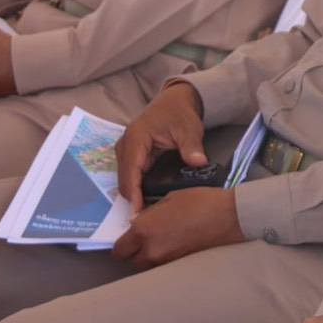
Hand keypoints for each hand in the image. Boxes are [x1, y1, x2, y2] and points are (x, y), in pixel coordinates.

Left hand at [111, 186, 241, 268]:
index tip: (131, 239)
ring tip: (165, 244)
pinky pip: (165, 267)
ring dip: (152, 257)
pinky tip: (178, 248)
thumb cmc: (201, 201)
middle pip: (132, 261)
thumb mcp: (170, 199)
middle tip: (149, 241)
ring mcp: (166, 262)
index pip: (119, 249)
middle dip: (137, 252)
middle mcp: (150, 250)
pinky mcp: (180, 267)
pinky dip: (167, 260)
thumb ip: (151, 214)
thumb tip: (142, 223)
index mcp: (143, 230)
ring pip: (148, 266)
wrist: (230, 216)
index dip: (124, 244)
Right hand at [116, 81, 205, 211]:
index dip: (133, 195)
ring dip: (133, 195)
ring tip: (144, 216)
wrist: (176, 100)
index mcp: (135, 138)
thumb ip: (191, 146)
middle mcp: (125, 145)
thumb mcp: (189, 128)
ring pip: (125, 179)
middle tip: (144, 222)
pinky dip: (136, 188)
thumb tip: (198, 163)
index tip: (138, 215)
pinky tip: (145, 202)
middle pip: (124, 179)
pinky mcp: (132, 154)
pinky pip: (130, 175)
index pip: (130, 173)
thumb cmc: (180, 113)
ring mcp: (126, 150)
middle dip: (131, 200)